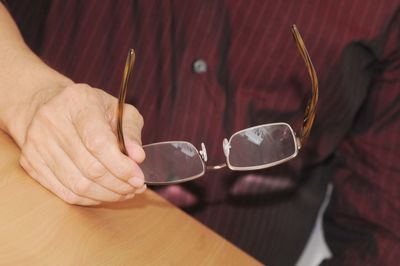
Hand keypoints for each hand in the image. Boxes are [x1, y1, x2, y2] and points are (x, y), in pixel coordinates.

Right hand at [17, 83, 146, 205]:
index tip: (138, 178)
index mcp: (78, 102)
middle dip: (119, 184)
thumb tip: (138, 157)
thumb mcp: (117, 109)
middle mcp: (52, 121)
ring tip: (125, 193)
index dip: (121, 166)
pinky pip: (65, 192)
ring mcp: (37, 143)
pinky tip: (106, 194)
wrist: (46, 105)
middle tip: (136, 188)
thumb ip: (130, 131)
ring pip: (78, 184)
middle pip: (89, 167)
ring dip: (107, 194)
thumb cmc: (90, 109)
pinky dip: (90, 199)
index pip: (98, 142)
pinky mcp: (30, 163)